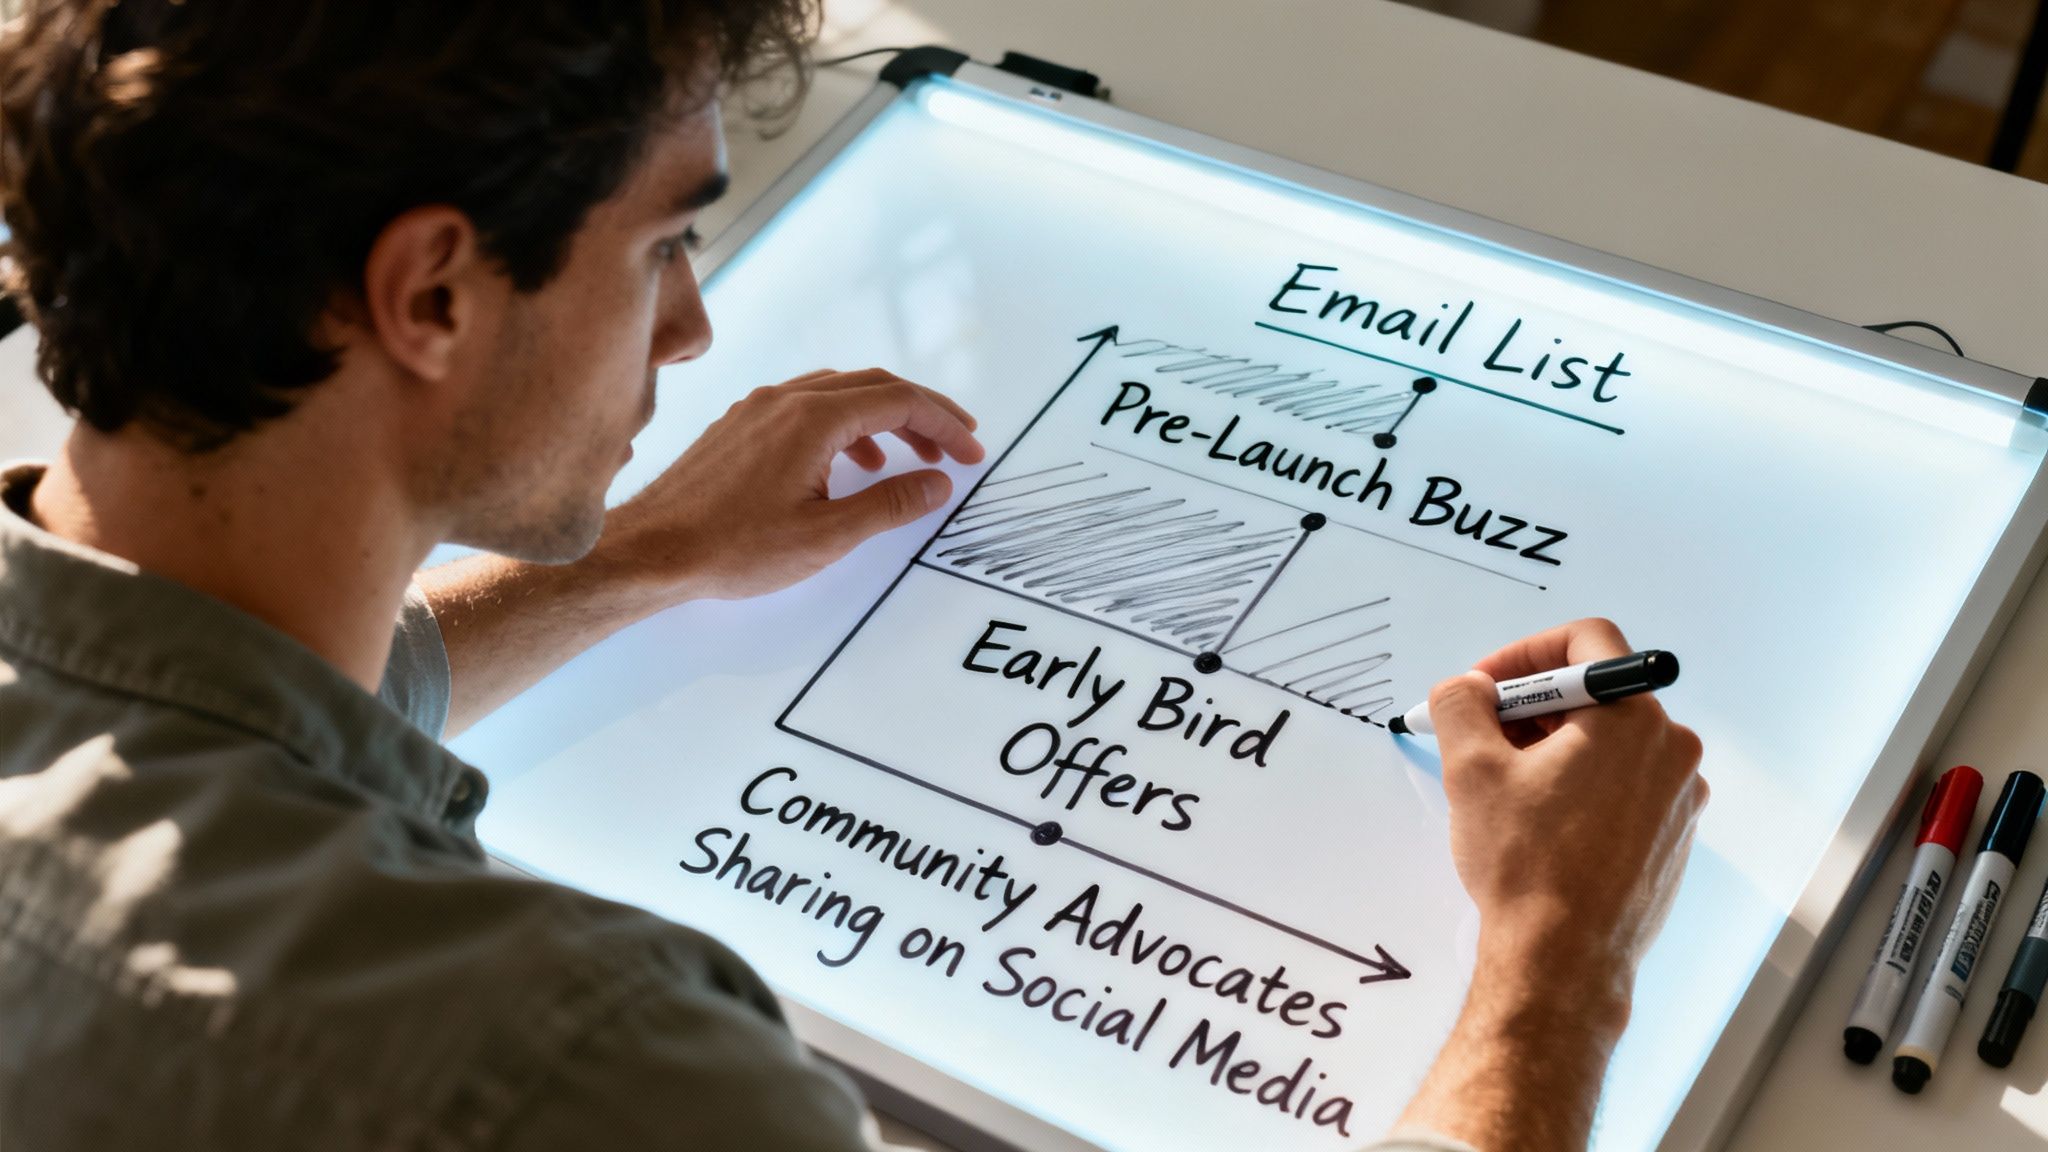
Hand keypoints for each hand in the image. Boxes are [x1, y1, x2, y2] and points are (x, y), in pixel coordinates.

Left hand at [598, 368, 983, 602]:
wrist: (653, 550)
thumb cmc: (732, 548)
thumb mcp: (827, 536)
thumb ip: (889, 505)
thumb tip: (936, 483)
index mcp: (813, 419)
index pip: (899, 401)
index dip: (944, 423)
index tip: (971, 451)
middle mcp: (786, 399)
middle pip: (873, 386)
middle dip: (921, 414)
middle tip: (954, 445)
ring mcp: (758, 409)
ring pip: (838, 392)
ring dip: (882, 419)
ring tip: (905, 462)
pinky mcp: (740, 425)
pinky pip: (806, 406)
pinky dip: (843, 426)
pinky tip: (845, 465)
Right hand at [1429, 617, 1705, 1029]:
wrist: (1564, 960)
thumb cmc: (1527, 867)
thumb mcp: (1472, 770)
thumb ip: (1463, 704)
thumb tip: (1468, 688)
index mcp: (1634, 720)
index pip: (1586, 641)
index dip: (1524, 653)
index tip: (1487, 687)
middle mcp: (1671, 750)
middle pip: (1596, 694)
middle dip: (1531, 706)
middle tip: (1481, 737)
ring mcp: (1679, 798)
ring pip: (1609, 742)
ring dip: (1554, 747)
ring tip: (1504, 786)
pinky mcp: (1673, 837)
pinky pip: (1624, 785)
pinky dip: (1581, 785)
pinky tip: (1538, 822)